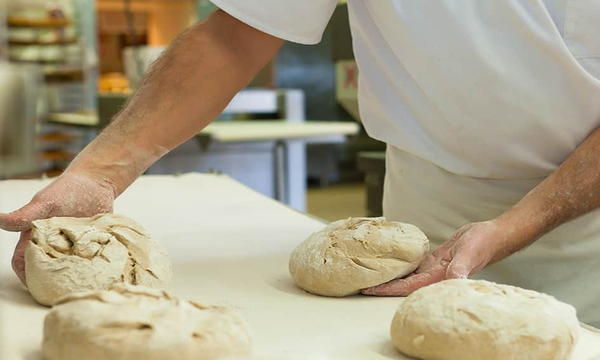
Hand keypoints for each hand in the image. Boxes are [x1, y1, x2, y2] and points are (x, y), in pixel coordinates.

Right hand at [0, 171, 115, 283]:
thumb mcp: (46, 203)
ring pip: (69, 268)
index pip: (24, 262)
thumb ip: (24, 215)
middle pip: (47, 270)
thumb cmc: (67, 190)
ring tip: (82, 283)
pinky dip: (94, 267)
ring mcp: (73, 246)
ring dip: (73, 276)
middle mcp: (53, 245)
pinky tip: (100, 273)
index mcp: (36, 237)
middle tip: (64, 288)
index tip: (39, 285)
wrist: (97, 182)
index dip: (27, 275)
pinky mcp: (92, 246)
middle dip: (52, 280)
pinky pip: (91, 261)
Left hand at [362, 220, 508, 295]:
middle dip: (383, 285)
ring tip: (371, 273)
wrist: (493, 235)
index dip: (388, 289)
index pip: (407, 287)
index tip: (369, 290)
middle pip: (402, 283)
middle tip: (361, 283)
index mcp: (438, 278)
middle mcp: (433, 275)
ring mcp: (434, 267)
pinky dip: (401, 263)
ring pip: (407, 274)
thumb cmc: (483, 244)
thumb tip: (453, 280)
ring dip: (391, 275)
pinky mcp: (436, 258)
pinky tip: (390, 260)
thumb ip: (460, 269)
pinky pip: (414, 263)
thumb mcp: (468, 254)